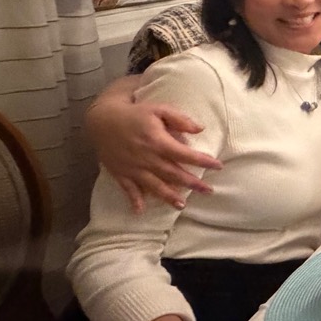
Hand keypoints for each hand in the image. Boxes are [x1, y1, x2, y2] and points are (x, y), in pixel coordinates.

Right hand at [87, 97, 218, 212]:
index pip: (185, 154)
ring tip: (182, 205)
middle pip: (173, 174)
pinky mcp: (120, 173)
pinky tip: (140, 211)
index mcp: (157, 142)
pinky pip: (128, 189)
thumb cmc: (135, 113)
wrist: (102, 119)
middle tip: (209, 191)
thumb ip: (179, 119)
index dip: (202, 161)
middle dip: (192, 183)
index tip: (218, 166)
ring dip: (168, 196)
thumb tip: (200, 129)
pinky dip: (133, 200)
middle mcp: (147, 158)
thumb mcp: (158, 109)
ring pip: (154, 185)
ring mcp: (133, 168)